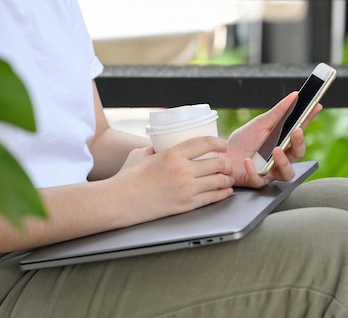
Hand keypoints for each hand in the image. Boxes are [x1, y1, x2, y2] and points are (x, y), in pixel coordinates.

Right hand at [112, 136, 234, 222]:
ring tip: (228, 178)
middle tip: (227, 164)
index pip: (205, 143)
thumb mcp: (141, 154)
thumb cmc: (127, 177)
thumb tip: (162, 145)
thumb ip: (155, 148)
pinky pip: (211, 198)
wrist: (119, 201)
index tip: (223, 145)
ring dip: (227, 179)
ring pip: (218, 181)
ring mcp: (186, 189)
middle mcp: (183, 170)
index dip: (219, 143)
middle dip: (226, 163)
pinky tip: (226, 191)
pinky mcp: (186, 205)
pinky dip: (222, 194)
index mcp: (172, 154)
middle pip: (217, 163)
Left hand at [225, 92, 321, 187]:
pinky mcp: (258, 181)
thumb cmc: (243, 141)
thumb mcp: (260, 123)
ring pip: (287, 173)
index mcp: (283, 142)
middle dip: (299, 143)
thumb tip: (294, 96)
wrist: (222, 156)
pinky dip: (254, 170)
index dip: (309, 120)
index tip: (315, 106)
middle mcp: (281, 158)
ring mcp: (271, 171)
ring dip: (284, 162)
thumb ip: (278, 112)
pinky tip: (248, 162)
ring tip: (276, 150)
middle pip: (299, 154)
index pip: (299, 132)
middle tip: (296, 132)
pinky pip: (261, 179)